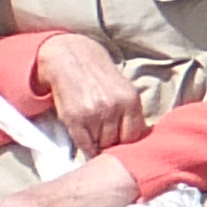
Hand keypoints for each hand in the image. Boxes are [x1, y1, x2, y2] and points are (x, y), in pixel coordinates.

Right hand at [27, 33, 148, 154]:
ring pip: (100, 144)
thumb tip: (136, 142)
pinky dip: (85, 147)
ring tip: (94, 135)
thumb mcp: (124, 90)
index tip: (120, 141)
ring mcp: (93, 113)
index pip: (134, 136)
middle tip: (105, 138)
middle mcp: (113, 107)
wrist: (71, 59)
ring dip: (98, 144)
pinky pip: (83, 143)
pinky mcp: (74, 118)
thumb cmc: (100, 78)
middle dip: (111, 143)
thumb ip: (130, 113)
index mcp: (131, 100)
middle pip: (116, 142)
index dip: (127, 141)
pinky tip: (86, 142)